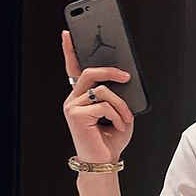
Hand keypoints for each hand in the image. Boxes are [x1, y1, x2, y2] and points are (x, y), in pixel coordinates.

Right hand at [61, 30, 135, 163]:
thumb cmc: (110, 140)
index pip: (74, 70)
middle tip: (127, 77)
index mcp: (81, 98)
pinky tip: (118, 126)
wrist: (104, 161)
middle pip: (91, 73)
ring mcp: (73, 107)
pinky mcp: (77, 116)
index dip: (70, 51)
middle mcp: (73, 100)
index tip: (68, 34)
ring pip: (102, 91)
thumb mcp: (120, 113)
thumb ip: (118, 97)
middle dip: (111, 72)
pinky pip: (104, 105)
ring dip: (121, 105)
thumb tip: (123, 82)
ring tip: (125, 119)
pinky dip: (117, 115)